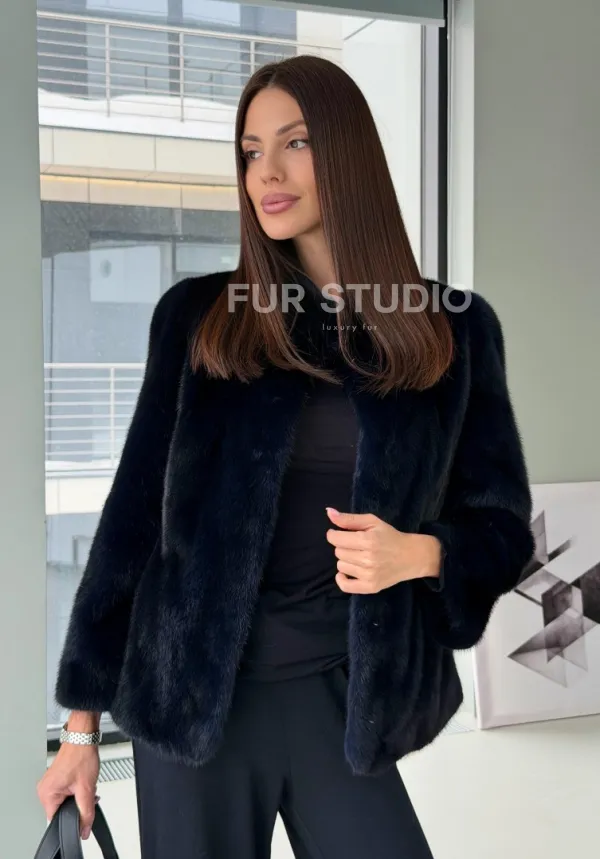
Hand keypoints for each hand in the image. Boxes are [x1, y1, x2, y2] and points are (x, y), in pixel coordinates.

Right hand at [36, 743, 99, 839]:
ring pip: (65, 802)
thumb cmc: (81, 755)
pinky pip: (65, 793)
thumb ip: (86, 812)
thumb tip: (84, 829)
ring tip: (84, 785)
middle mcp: (44, 789)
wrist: (83, 738)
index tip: (81, 811)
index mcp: (47, 794)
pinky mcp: (56, 780)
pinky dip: (76, 791)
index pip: (57, 820)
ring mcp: (50, 784)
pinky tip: (82, 782)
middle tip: (86, 794)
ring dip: (78, 798)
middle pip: (62, 811)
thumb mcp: (86, 788)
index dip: (71, 819)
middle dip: (77, 806)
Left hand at [325, 507, 441, 593]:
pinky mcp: (371, 587)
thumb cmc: (390, 536)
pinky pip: (345, 586)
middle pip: (338, 552)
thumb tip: (329, 512)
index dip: (334, 534)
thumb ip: (349, 518)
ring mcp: (369, 575)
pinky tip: (348, 571)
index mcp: (368, 540)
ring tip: (359, 556)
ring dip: (346, 560)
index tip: (340, 534)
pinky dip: (342, 578)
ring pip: (340, 566)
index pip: (335, 538)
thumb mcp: (372, 522)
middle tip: (356, 545)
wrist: (411, 556)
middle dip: (344, 546)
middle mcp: (368, 559)